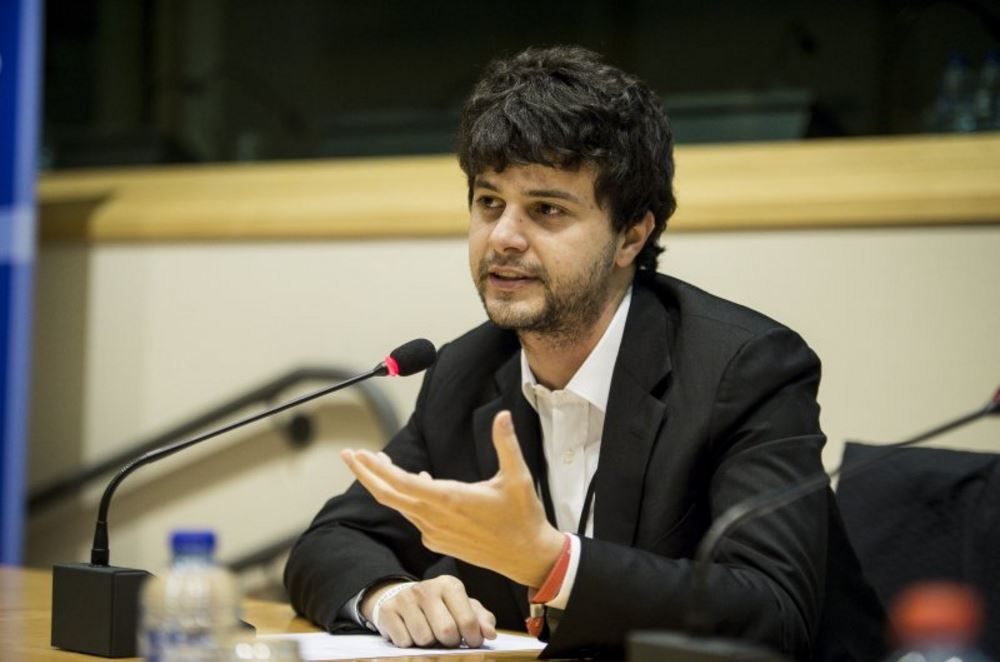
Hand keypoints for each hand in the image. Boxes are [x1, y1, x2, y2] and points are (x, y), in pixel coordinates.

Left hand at [342, 410, 563, 587]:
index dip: (377, 468)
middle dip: (365, 474)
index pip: (402, 483)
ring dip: (385, 484)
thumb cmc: (523, 517)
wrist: (527, 556)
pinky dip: (406, 498)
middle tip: (348, 455)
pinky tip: (415, 482)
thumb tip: (502, 415)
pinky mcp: (439, 542)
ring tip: (377, 462)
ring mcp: (435, 533)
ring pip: (400, 505)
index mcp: (450, 500)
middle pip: (389, 495)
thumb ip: (505, 444)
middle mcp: (436, 518)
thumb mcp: (517, 477)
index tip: (359, 454)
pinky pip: (414, 516)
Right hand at [361, 576, 496, 647]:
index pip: (467, 620)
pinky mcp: (388, 610)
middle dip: (450, 642)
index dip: (473, 638)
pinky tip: (411, 633)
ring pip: (424, 639)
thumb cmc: (441, 606)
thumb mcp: (463, 607)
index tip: (471, 642)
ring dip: (429, 644)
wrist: (403, 598)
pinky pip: (404, 641)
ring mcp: (405, 598)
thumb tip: (490, 634)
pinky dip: (410, 643)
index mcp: (449, 585)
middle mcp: (426, 588)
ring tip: (429, 634)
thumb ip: (481, 619)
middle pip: (446, 631)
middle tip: (448, 639)